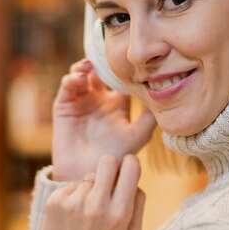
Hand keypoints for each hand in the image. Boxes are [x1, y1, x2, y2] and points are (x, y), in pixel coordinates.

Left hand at [39, 154, 145, 229]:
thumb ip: (138, 204)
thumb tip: (135, 177)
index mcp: (120, 213)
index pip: (131, 167)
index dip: (130, 163)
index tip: (127, 169)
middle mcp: (97, 205)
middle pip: (107, 161)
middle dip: (110, 166)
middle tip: (108, 179)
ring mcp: (74, 202)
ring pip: (88, 176)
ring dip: (90, 188)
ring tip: (87, 211)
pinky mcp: (55, 201)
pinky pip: (71, 186)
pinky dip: (74, 196)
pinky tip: (73, 215)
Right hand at [52, 59, 155, 181]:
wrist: (89, 175)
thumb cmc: (115, 158)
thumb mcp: (138, 136)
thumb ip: (150, 117)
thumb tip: (165, 96)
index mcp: (116, 105)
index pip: (119, 78)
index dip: (122, 66)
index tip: (127, 57)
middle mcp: (98, 100)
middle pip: (99, 72)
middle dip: (101, 61)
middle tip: (106, 55)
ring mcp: (80, 102)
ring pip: (81, 75)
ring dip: (84, 66)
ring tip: (89, 65)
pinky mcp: (63, 106)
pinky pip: (67, 87)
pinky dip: (72, 78)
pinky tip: (80, 77)